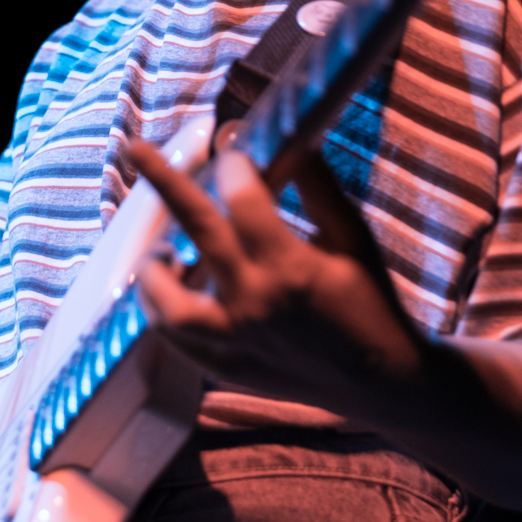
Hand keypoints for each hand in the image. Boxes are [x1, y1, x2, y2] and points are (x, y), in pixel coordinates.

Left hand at [128, 139, 422, 408]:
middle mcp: (256, 300)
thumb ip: (319, 187)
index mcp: (291, 265)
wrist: (387, 383)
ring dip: (154, 271)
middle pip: (196, 229)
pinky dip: (162, 315)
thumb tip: (290, 138)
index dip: (233, 164)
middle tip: (134, 148)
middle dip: (163, 180)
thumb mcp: (353, 237)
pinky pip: (176, 343)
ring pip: (168, 303)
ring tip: (160, 252)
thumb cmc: (371, 300)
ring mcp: (237, 339)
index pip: (244, 199)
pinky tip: (168, 293)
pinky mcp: (228, 368)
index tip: (231, 150)